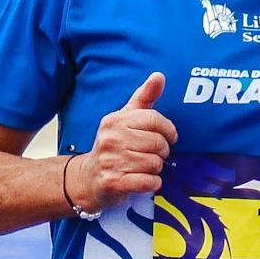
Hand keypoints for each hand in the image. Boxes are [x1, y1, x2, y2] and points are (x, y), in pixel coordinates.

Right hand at [69, 74, 178, 212]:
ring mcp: (111, 161)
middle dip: (162, 152)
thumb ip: (144, 97)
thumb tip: (159, 75)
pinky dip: (152, 183)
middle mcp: (110, 138)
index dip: (168, 130)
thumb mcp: (126, 119)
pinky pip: (149, 182)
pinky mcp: (114, 182)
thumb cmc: (115, 145)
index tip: (169, 137)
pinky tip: (143, 180)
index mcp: (115, 120)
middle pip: (157, 143)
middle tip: (154, 155)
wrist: (90, 178)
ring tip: (143, 167)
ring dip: (155, 169)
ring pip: (155, 164)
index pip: (154, 119)